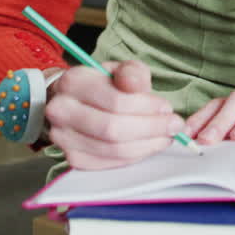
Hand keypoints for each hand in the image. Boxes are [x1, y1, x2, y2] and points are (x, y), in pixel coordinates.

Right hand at [45, 60, 185, 169]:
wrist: (73, 101)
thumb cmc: (102, 85)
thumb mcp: (119, 70)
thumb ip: (132, 73)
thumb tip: (139, 85)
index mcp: (74, 82)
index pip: (115, 101)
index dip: (146, 107)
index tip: (167, 108)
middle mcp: (62, 111)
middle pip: (113, 129)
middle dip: (150, 129)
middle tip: (173, 126)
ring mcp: (64, 138)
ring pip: (112, 150)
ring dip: (145, 146)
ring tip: (164, 137)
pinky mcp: (72, 158)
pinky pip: (108, 164)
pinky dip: (133, 157)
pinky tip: (146, 146)